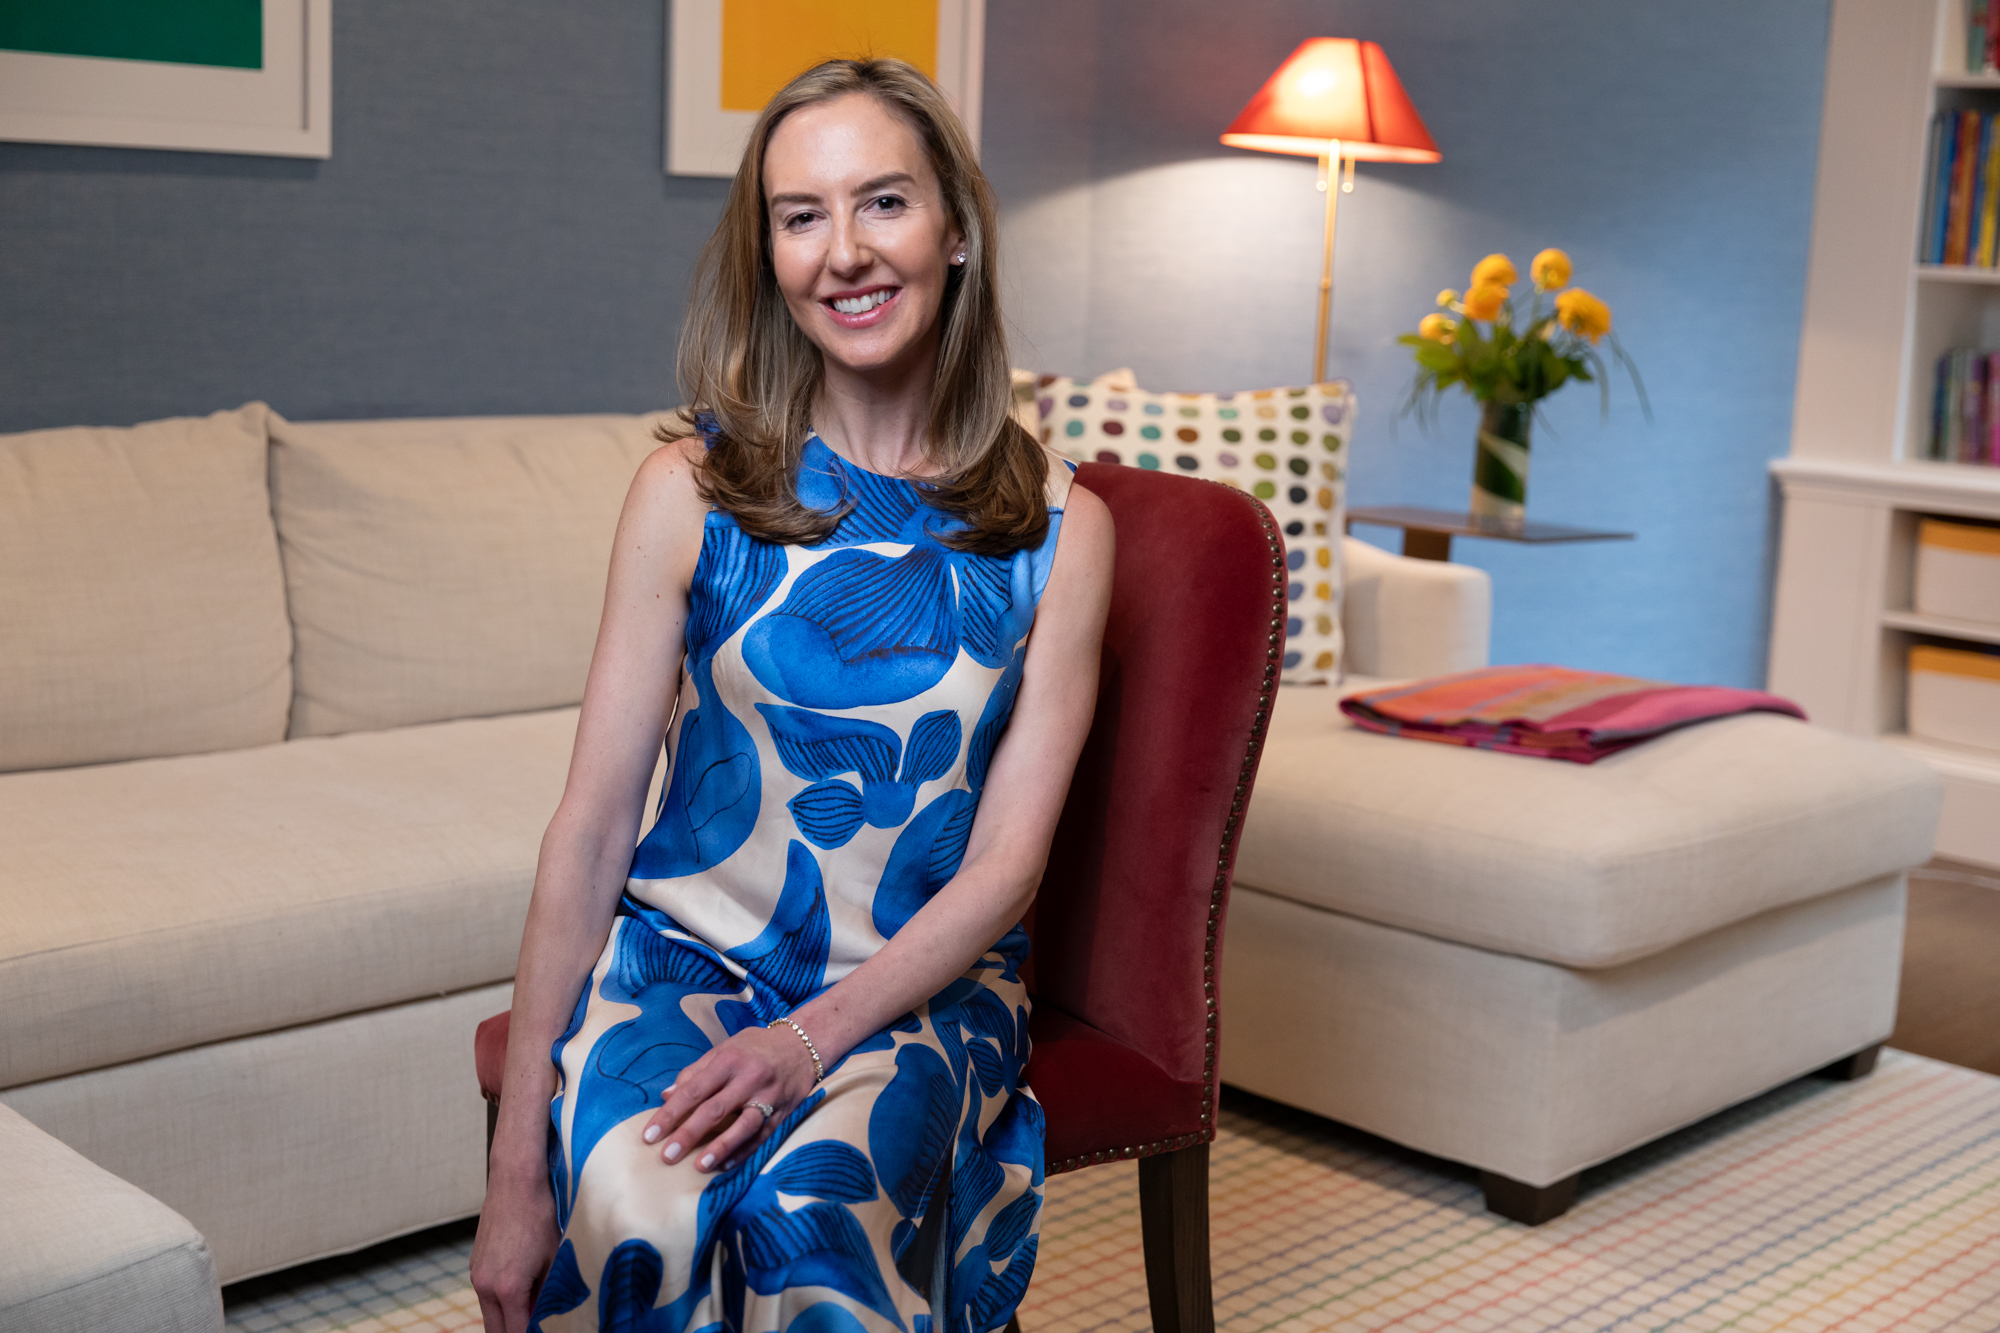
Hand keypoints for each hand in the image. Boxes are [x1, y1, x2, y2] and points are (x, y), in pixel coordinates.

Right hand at [471, 1165, 559, 1332]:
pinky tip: (522, 1290)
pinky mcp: (475, 1263)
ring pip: (490, 1313)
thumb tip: (550, 1316)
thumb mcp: (555, 1257)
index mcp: (509, 1289)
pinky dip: (501, 1301)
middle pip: (497, 1331)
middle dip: (515, 1332)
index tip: (545, 1330)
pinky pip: (486, 1294)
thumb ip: (549, 1293)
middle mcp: (486, 1286)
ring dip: (508, 1318)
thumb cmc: (541, 1214)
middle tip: (537, 1327)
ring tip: (531, 1311)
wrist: (516, 1180)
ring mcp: (476, 1274)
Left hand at [644, 1023, 818, 1171]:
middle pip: (715, 1109)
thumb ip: (695, 1072)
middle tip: (666, 1156)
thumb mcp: (724, 1049)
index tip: (650, 1135)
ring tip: (700, 1166)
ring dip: (720, 1147)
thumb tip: (666, 1095)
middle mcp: (749, 1077)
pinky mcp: (783, 1111)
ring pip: (743, 1125)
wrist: (802, 1044)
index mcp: (729, 1060)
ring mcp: (768, 1096)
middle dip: (689, 1134)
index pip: (693, 1090)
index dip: (670, 1114)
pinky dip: (745, 1151)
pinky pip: (763, 1135)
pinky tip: (727, 1165)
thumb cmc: (755, 1047)